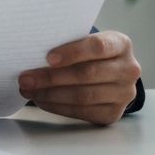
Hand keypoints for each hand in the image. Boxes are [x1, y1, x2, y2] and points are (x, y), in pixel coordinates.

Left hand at [18, 31, 140, 124]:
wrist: (109, 72)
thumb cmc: (89, 52)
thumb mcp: (85, 41)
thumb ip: (67, 43)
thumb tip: (32, 52)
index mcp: (121, 44)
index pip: (98, 46)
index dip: (72, 52)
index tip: (48, 57)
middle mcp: (128, 69)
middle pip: (87, 74)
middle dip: (51, 77)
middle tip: (25, 78)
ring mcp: (124, 94)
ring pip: (84, 96)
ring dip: (51, 94)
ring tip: (29, 90)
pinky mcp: (114, 113)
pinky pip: (83, 112)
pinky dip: (58, 106)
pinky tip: (42, 101)